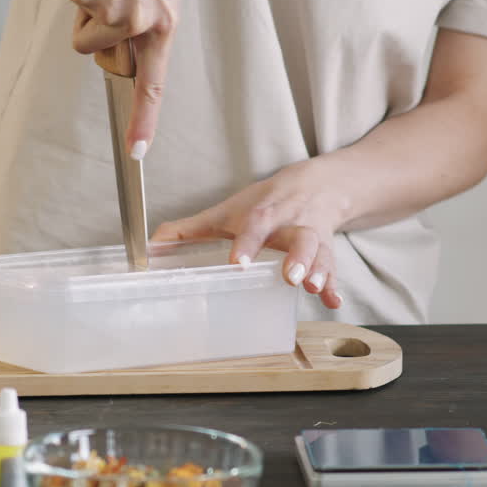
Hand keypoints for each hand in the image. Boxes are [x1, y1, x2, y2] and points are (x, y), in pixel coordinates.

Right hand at [67, 0, 180, 158]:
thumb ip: (145, 24)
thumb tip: (122, 47)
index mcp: (163, 26)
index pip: (153, 84)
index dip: (143, 120)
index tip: (137, 152)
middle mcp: (138, 24)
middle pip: (98, 55)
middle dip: (94, 33)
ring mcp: (111, 10)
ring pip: (81, 27)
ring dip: (87, 2)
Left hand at [152, 161, 346, 309]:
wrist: (319, 185)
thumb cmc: (266, 202)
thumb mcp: (229, 211)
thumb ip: (191, 230)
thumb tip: (150, 246)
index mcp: (265, 213)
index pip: (255, 224)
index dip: (247, 243)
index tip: (238, 262)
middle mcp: (292, 223)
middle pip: (298, 236)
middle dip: (297, 257)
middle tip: (292, 277)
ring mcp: (313, 237)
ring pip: (321, 251)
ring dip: (320, 270)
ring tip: (315, 289)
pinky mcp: (328, 251)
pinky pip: (334, 268)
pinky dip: (336, 285)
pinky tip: (334, 302)